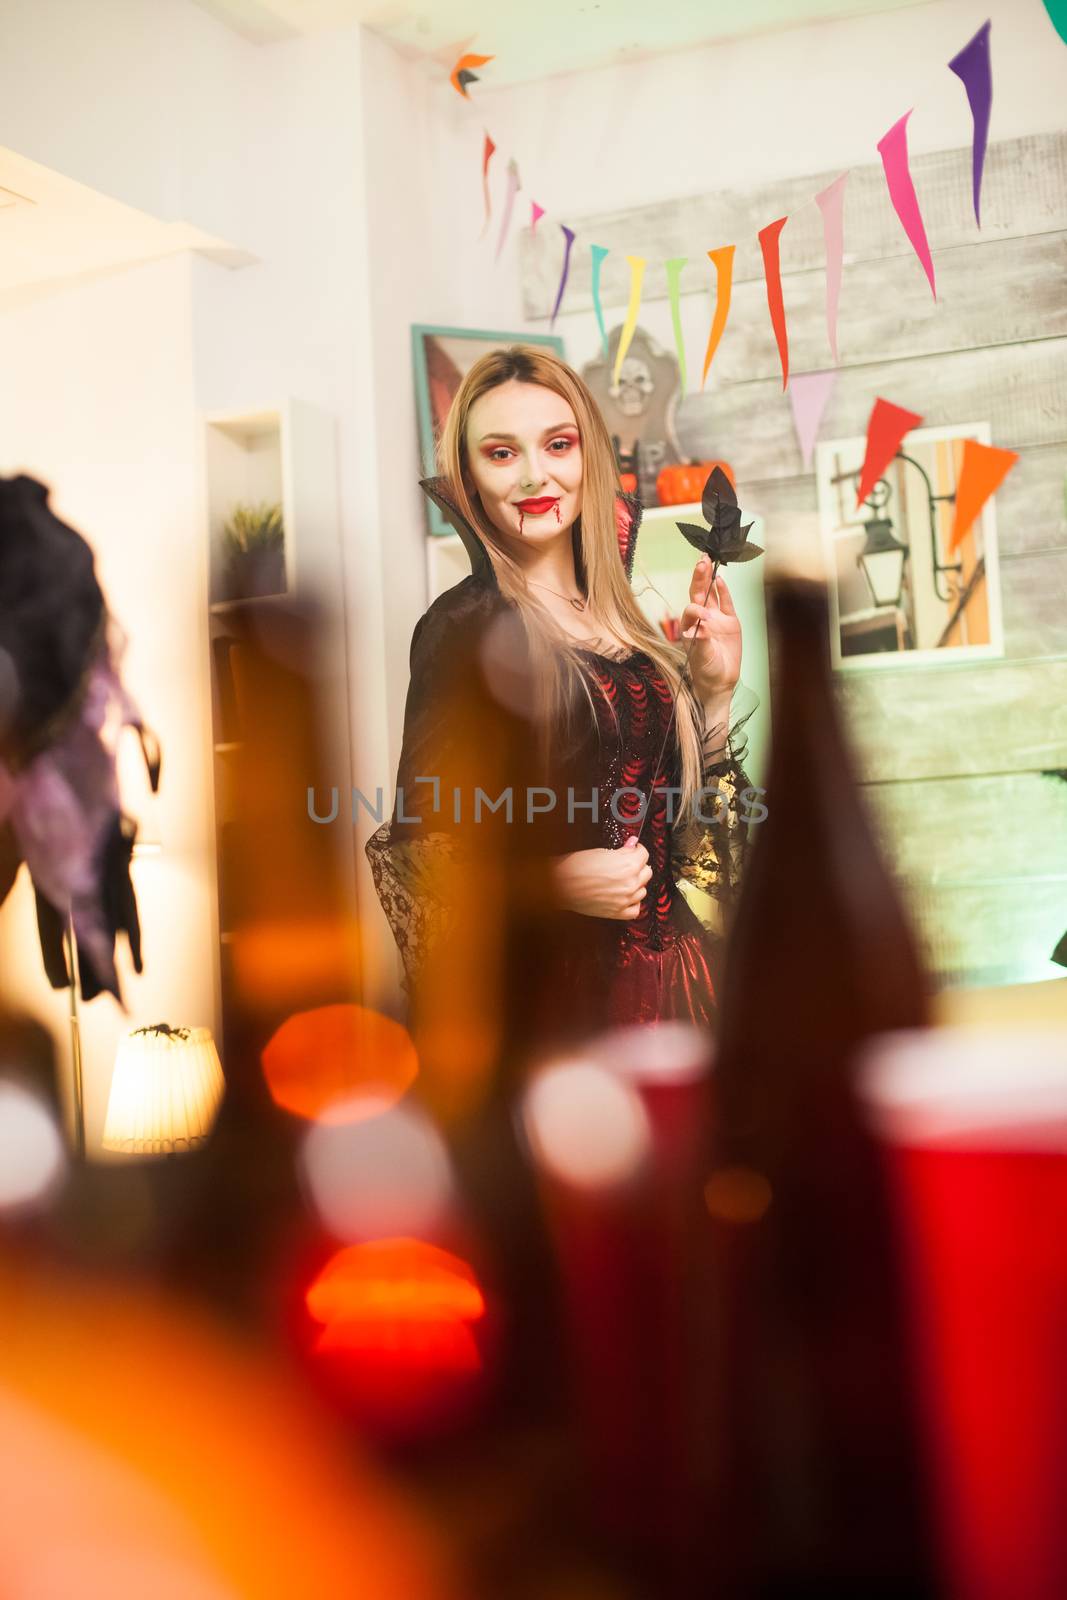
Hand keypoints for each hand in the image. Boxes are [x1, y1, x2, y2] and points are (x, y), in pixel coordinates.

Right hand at [550, 837, 650, 920]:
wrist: (560, 885)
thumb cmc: (576, 867)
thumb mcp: (601, 852)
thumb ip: (621, 851)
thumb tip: (632, 845)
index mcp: (628, 865)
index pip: (644, 855)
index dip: (637, 850)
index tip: (633, 850)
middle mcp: (630, 883)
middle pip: (647, 872)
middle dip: (638, 866)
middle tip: (628, 864)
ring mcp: (625, 899)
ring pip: (643, 890)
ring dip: (636, 884)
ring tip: (623, 880)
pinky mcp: (617, 912)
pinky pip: (636, 909)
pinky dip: (633, 903)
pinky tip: (626, 897)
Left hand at [680, 557, 741, 699]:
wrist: (720, 681)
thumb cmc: (706, 669)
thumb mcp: (702, 657)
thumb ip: (701, 641)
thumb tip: (700, 627)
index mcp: (689, 626)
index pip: (691, 609)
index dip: (697, 609)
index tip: (706, 618)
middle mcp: (701, 618)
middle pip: (698, 593)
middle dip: (699, 577)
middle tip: (701, 561)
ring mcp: (716, 618)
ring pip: (711, 593)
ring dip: (708, 578)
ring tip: (706, 560)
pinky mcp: (730, 621)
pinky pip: (726, 602)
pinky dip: (723, 591)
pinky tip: (720, 578)